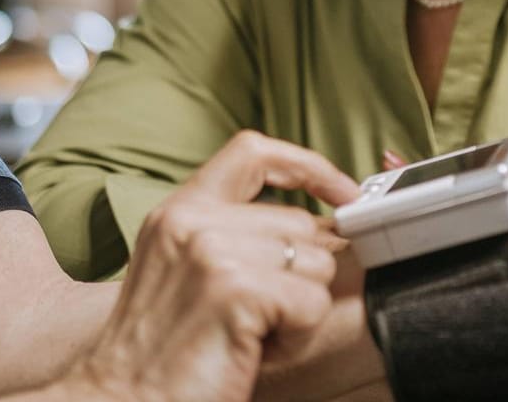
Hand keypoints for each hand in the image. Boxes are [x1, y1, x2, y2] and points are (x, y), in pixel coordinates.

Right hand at [69, 131, 360, 401]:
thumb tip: (328, 227)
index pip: (254, 153)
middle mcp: (192, 220)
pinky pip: (312, 303)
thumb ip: (240, 236)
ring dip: (298, 310)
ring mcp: (212, 251)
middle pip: (302, 224)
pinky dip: (295, 338)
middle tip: (257, 320)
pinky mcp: (235, 289)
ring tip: (250, 335)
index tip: (343, 194)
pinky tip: (253, 350)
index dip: (309, 167)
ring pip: (316, 263)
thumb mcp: (190, 274)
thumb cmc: (164, 355)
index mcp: (178, 211)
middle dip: (300, 277)